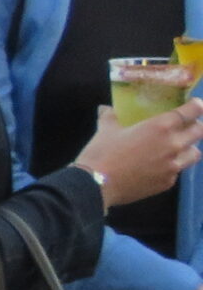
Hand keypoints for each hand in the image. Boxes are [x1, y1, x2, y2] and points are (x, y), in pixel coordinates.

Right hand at [76, 101, 202, 207]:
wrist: (96, 185)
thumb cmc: (102, 153)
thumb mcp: (106, 129)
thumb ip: (111, 116)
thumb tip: (107, 109)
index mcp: (161, 126)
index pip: (191, 111)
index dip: (196, 106)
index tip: (194, 104)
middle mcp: (173, 144)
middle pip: (200, 131)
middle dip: (196, 126)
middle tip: (186, 125)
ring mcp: (173, 166)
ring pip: (195, 153)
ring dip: (189, 147)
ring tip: (176, 148)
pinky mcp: (168, 182)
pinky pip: (178, 170)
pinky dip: (172, 166)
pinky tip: (158, 166)